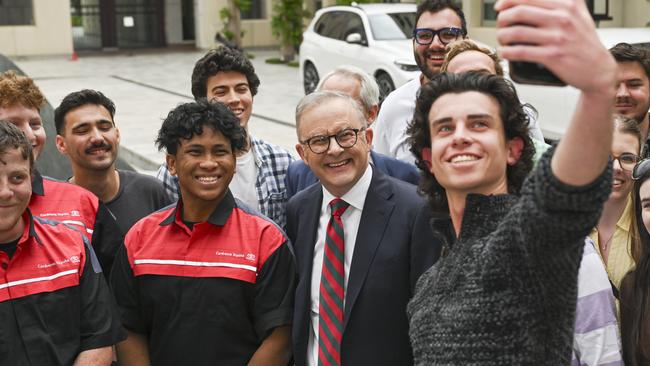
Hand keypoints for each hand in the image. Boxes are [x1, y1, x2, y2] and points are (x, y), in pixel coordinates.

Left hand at [495, 0, 616, 93]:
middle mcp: (563, 18)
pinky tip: (504, 52)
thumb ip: (561, 1)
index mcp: (567, 4)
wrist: (599, 68)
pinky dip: (507, 52)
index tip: (499, 7)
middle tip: (500, 25)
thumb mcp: (578, 13)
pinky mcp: (553, 56)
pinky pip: (521, 52)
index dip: (507, 0)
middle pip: (520, 12)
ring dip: (502, 35)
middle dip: (502, 19)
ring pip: (517, 32)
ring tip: (501, 39)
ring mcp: (558, 38)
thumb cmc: (584, 41)